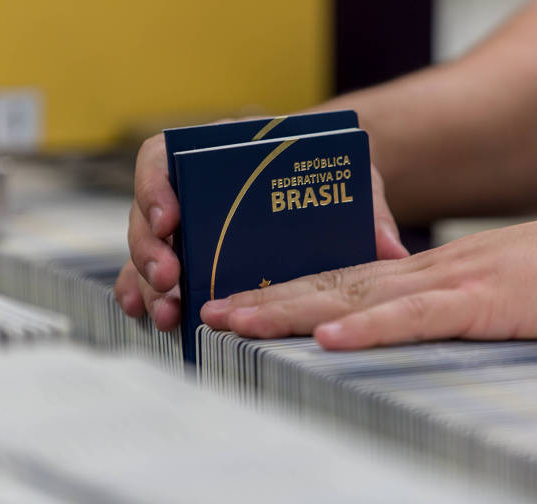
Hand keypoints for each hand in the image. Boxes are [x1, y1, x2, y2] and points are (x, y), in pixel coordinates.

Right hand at [114, 132, 407, 330]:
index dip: (155, 187)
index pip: (162, 158)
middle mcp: (190, 189)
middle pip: (148, 214)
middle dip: (150, 249)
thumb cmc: (326, 172)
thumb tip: (390, 249)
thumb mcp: (346, 178)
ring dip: (148, 284)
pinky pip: (153, 276)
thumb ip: (366, 205)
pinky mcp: (189, 258)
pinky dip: (146, 295)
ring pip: (148, 251)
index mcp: (213, 153)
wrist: (323, 183)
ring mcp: (185, 226)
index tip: (170, 218)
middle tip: (169, 278)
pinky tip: (148, 317)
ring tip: (168, 315)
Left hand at [201, 204, 536, 347]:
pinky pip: (415, 317)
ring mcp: (446, 283)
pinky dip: (370, 328)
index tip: (237, 306)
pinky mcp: (480, 302)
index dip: (282, 296)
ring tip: (239, 320)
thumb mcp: (476, 293)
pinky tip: (329, 338)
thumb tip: (387, 333)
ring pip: (354, 298)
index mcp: (417, 274)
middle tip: (210, 312)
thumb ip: (431, 312)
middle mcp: (418, 273)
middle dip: (265, 301)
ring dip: (292, 310)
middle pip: (327, 287)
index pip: (335, 284)